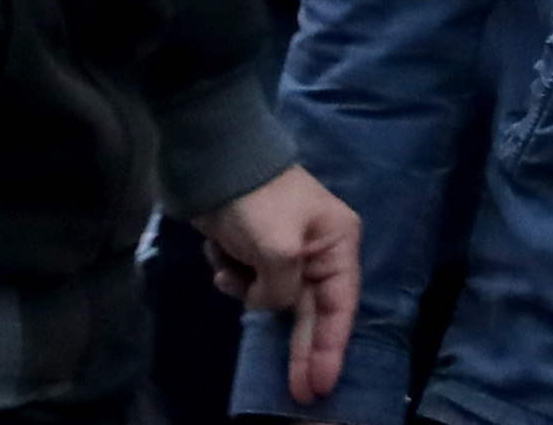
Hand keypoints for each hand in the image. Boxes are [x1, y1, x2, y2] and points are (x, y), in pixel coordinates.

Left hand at [193, 165, 360, 405]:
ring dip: (247, 290)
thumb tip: (269, 303)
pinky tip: (219, 254)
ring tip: (230, 268)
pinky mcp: (253, 248)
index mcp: (336, 243)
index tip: (320, 384)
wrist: (213, 160)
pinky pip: (247, 282)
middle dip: (301, 349)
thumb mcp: (279, 250)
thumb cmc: (257, 201)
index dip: (330, 348)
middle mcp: (317, 250)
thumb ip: (283, 291)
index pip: (339, 307)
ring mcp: (284, 250)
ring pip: (271, 298)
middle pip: (311, 312)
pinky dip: (231, 275)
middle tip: (299, 393)